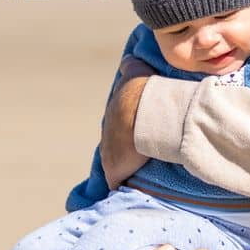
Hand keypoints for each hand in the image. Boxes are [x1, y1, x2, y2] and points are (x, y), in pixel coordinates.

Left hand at [100, 55, 155, 188]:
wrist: (143, 113)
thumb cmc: (142, 93)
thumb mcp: (136, 72)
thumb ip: (131, 66)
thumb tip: (128, 58)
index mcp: (113, 116)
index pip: (117, 127)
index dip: (125, 131)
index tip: (133, 135)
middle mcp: (107, 137)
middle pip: (114, 147)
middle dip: (124, 151)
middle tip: (140, 155)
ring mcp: (109, 157)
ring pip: (115, 165)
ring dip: (125, 169)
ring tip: (139, 173)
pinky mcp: (115, 173)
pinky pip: (118, 182)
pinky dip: (122, 185)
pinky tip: (131, 190)